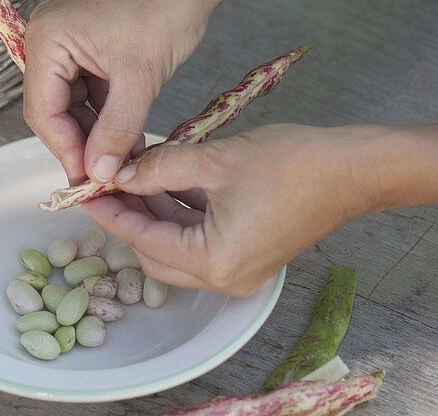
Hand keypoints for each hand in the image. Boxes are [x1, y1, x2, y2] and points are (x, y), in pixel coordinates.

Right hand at [23, 0, 228, 183]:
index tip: (90, 180)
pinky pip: (89, 88)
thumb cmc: (167, 7)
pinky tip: (128, 138)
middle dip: (81, 143)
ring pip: (73, 102)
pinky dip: (108, 113)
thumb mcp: (140, 78)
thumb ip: (116, 130)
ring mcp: (67, 39)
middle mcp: (47, 37)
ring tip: (123, 162)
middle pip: (53, 108)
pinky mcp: (88, 43)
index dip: (65, 150)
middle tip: (106, 177)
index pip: (42, 110)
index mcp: (46, 38)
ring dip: (97, 132)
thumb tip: (98, 174)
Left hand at [82, 123, 387, 295]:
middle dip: (130, 216)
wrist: (354, 168)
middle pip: (156, 253)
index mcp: (213, 262)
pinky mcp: (252, 255)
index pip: (143, 239)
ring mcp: (240, 270)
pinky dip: (182, 215)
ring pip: (178, 247)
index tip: (84, 190)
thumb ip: (160, 167)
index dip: (111, 212)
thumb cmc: (292, 163)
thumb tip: (120, 172)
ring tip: (133, 174)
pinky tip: (167, 180)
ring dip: (155, 214)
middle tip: (107, 180)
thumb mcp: (215, 159)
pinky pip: (203, 241)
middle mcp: (224, 278)